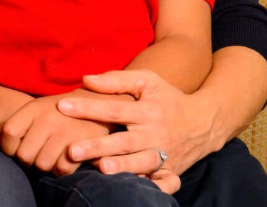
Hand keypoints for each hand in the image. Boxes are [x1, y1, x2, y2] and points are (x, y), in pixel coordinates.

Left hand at [0, 94, 111, 174]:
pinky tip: (63, 160)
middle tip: (35, 154)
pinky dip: (60, 170)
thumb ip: (10, 126)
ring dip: (44, 166)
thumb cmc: (59, 112)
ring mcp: (65, 132)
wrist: (99, 104)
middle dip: (27, 160)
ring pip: (42, 165)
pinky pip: (61, 170)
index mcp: (33, 109)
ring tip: (50, 156)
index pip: (8, 132)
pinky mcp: (82, 145)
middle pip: (24, 155)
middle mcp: (48, 119)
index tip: (15, 148)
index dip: (7, 146)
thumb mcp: (34, 112)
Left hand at [58, 70, 217, 186]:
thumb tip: (86, 79)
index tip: (62, 106)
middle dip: (98, 147)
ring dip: (122, 167)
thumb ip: (117, 80)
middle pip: (123, 142)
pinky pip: (163, 183)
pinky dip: (151, 187)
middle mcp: (155, 134)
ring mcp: (164, 155)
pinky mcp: (172, 171)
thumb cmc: (167, 99)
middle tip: (73, 150)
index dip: (87, 108)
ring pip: (140, 164)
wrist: (204, 123)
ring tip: (101, 169)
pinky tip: (132, 187)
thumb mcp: (147, 81)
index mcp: (146, 111)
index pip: (113, 109)